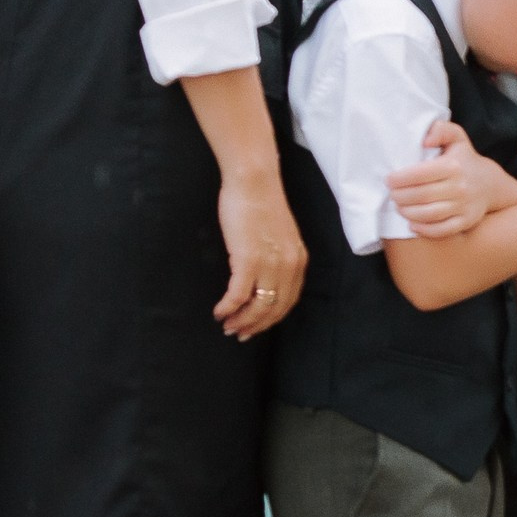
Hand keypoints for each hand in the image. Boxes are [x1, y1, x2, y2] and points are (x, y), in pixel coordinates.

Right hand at [214, 166, 306, 338]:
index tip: (257, 326)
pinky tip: (219, 312)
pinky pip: (239, 295)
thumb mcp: (278, 236)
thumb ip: (276, 257)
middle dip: (256, 325)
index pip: (288, 301)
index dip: (272, 318)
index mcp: (298, 261)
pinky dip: (228, 307)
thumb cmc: (261, 204)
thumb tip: (261, 275)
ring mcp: (270, 265)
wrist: (254, 182)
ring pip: (258, 307)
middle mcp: (289, 267)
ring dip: (241, 320)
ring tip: (227, 326)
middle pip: (275, 309)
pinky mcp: (249, 260)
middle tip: (239, 333)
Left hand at [385, 118, 496, 238]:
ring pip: (429, 214)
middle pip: (421, 196)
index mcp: (453, 166)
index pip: (419, 174)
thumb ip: (441, 130)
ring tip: (400, 207)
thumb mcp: (457, 138)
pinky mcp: (467, 221)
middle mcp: (460, 187)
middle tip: (392, 195)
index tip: (389, 180)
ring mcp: (464, 206)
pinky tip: (413, 225)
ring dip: (408, 213)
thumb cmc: (464, 159)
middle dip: (400, 197)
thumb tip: (425, 141)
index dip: (399, 179)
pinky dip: (424, 230)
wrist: (491, 184)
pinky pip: (442, 230)